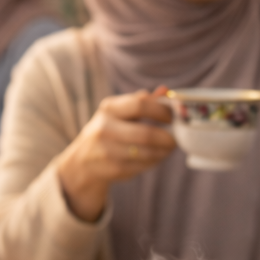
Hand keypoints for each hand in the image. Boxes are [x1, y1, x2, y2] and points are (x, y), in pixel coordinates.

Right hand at [55, 88, 176, 221]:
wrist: (82, 161)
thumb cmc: (108, 131)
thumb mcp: (119, 112)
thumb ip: (142, 102)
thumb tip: (165, 90)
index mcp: (108, 108)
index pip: (140, 105)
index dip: (161, 111)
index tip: (172, 117)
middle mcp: (104, 128)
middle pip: (145, 134)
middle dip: (167, 138)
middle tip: (176, 139)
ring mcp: (107, 150)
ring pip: (146, 153)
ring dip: (163, 152)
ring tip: (168, 148)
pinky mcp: (112, 169)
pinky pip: (142, 166)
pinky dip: (154, 162)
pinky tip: (155, 157)